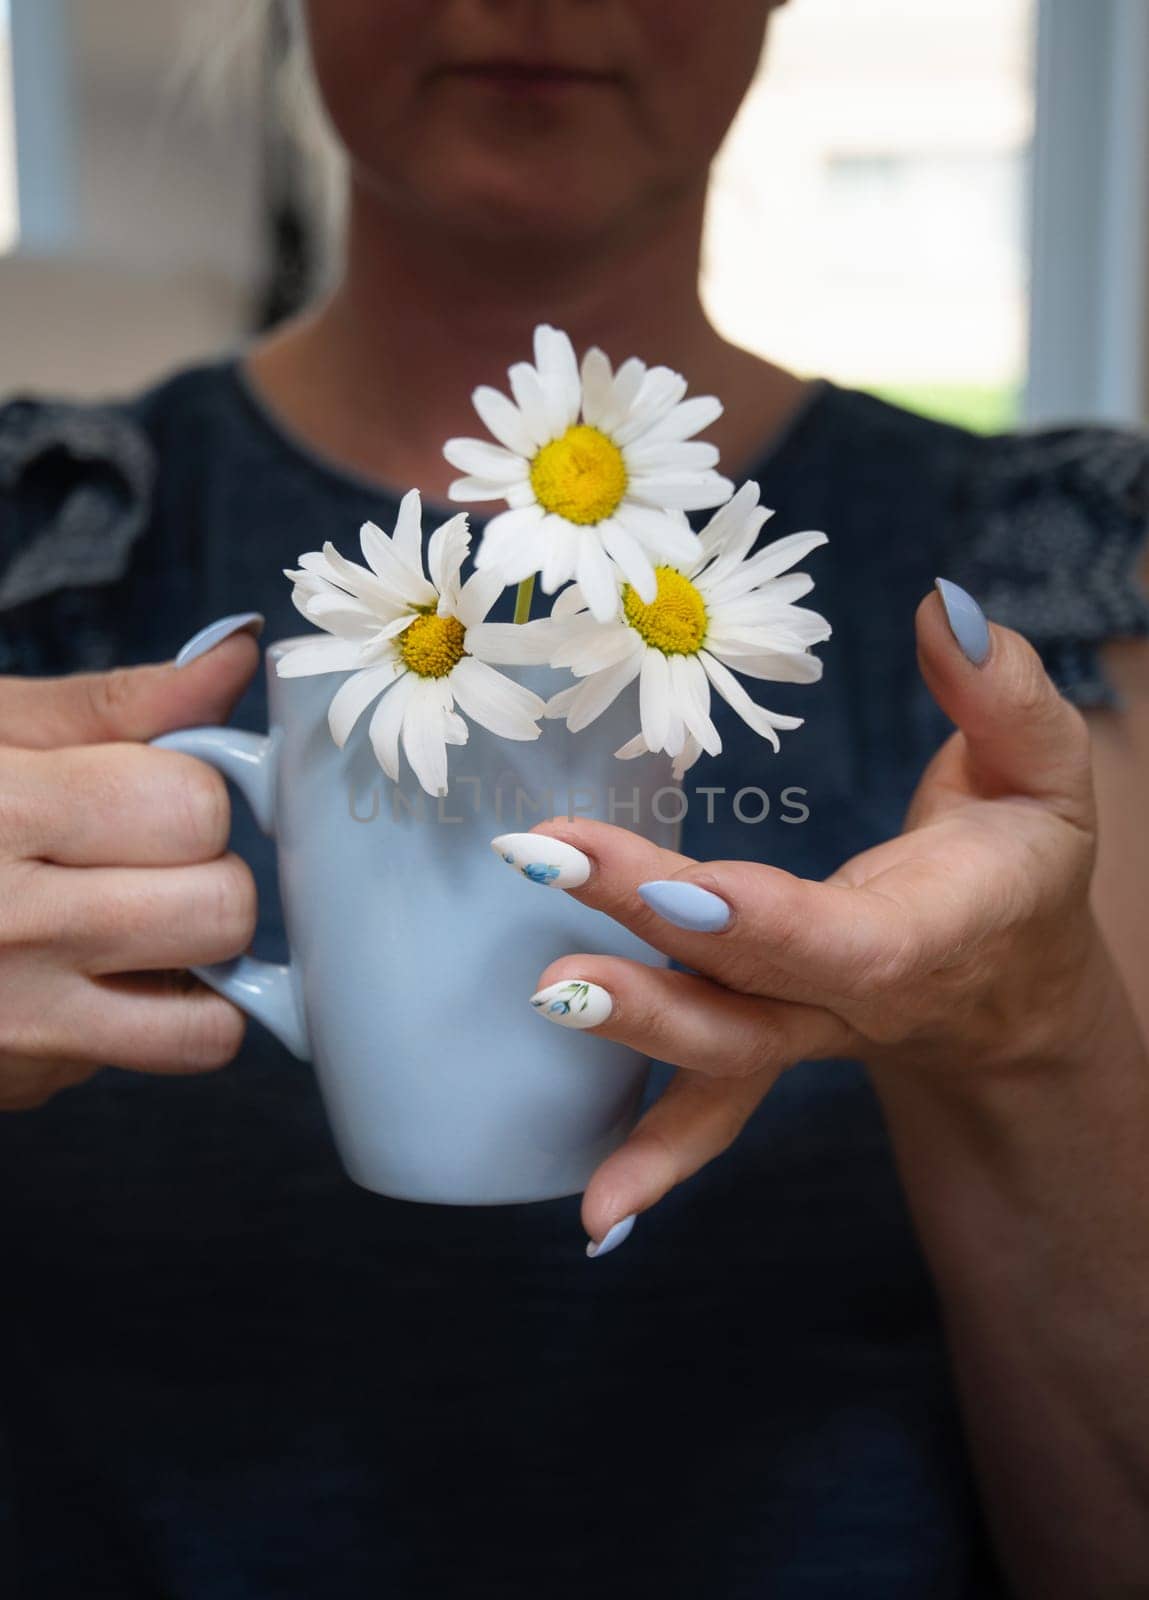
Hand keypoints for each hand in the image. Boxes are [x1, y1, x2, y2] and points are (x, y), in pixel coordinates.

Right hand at [0, 626, 261, 1108]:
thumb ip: (115, 705)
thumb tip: (236, 656)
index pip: (194, 808)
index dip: (188, 787)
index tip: (146, 787)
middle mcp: (8, 932)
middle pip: (221, 912)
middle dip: (204, 874)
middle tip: (139, 858)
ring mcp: (13, 1028)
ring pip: (210, 1022)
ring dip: (195, 968)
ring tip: (134, 923)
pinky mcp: (18, 1085)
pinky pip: (142, 1062)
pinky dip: (133, 1019)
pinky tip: (74, 972)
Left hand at [521, 584, 1127, 1248]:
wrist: (1012, 990)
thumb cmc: (1021, 870)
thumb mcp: (1046, 776)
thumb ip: (1008, 696)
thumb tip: (948, 606)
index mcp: (921, 939)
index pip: (828, 940)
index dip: (752, 922)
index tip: (668, 879)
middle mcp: (849, 1000)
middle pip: (744, 992)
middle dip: (646, 943)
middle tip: (542, 866)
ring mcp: (800, 1034)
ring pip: (719, 1058)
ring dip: (629, 1034)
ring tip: (545, 993)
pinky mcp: (763, 1040)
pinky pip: (709, 1101)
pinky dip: (655, 1154)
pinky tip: (596, 1214)